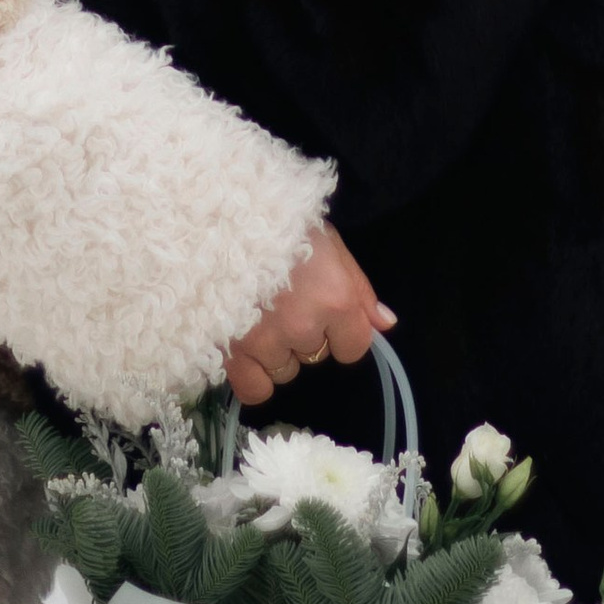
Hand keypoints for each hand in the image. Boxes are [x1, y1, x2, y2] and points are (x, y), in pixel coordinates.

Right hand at [224, 224, 394, 408]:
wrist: (217, 214)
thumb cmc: (278, 222)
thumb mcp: (328, 242)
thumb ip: (359, 288)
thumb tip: (385, 324)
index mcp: (334, 299)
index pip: (353, 347)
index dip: (340, 332)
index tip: (323, 313)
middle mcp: (302, 326)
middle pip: (315, 357)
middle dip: (303, 335)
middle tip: (282, 302)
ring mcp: (264, 341)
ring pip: (284, 370)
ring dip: (276, 351)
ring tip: (257, 315)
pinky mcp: (229, 350)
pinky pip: (254, 389)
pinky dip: (253, 375)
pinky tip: (246, 350)